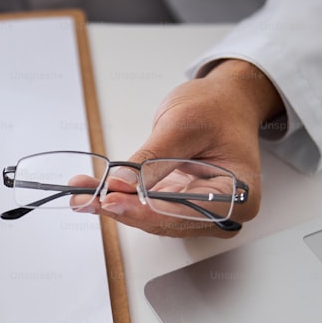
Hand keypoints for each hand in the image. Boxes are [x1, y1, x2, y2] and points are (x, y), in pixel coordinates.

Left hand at [92, 59, 281, 237]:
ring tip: (82, 192)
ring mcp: (197, 211)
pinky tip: (93, 190)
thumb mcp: (184, 124)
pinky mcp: (177, 205)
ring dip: (115, 205)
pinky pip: (145, 207)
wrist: (225, 101)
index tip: (112, 200)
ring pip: (150, 219)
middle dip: (122, 208)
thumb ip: (153, 157)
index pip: (186, 213)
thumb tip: (121, 184)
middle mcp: (221, 212)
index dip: (145, 210)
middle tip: (85, 196)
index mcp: (239, 197)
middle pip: (164, 221)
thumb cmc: (218, 108)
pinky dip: (120, 198)